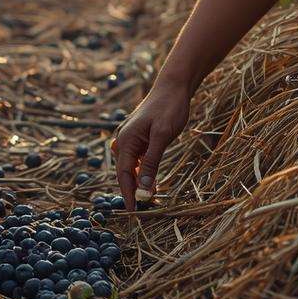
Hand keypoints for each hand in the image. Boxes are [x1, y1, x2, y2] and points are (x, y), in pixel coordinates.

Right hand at [112, 82, 190, 210]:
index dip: (128, 193)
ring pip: (131, 166)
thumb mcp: (162, 136)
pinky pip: (137, 159)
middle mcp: (124, 139)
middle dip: (132, 190)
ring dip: (138, 181)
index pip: (123, 174)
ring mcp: (131, 137)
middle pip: (125, 172)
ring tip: (149, 198)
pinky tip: (150, 180)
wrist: (174, 86)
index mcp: (126, 140)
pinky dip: (142, 171)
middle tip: (143, 209)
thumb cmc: (169, 108)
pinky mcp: (139, 136)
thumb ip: (151, 161)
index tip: (133, 212)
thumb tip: (143, 187)